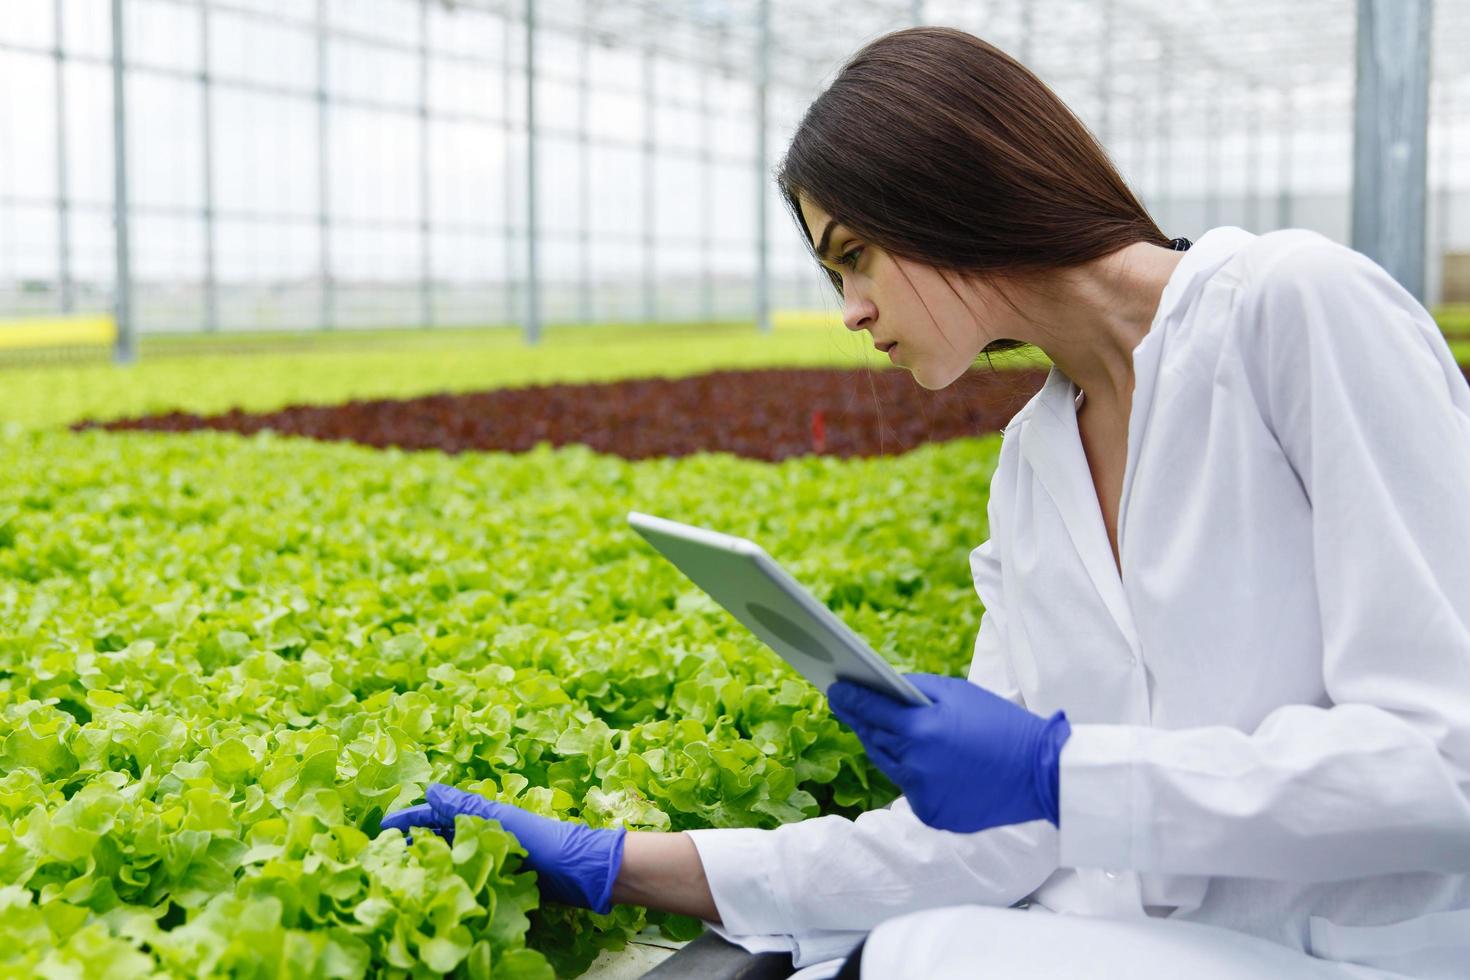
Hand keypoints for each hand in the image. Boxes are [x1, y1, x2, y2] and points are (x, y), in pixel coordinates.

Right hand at [379, 783, 626, 914]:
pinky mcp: (499, 883)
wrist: (580, 871)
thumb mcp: (501, 821)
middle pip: (437, 838)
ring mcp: (489, 860)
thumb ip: (466, 808)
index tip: (380, 830)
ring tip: (400, 880)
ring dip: (427, 866)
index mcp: (479, 816)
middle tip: (381, 861)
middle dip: (410, 845)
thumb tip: (429, 790)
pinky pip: (466, 883)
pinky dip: (449, 885)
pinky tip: (436, 896)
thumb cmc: (543, 841)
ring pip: (449, 860)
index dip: (407, 820)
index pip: (433, 815)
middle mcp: (481, 836)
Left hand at [827, 673, 1070, 832]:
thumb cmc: (1001, 725)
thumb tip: (883, 687)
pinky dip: (911, 772)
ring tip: (872, 727)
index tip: (833, 689)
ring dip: (882, 746)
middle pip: (875, 739)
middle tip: (844, 705)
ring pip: (889, 765)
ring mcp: (923, 793)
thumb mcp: (960, 693)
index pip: (871, 710)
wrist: (1042, 773)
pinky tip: (913, 757)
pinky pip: (910, 788)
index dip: (849, 699)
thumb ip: (917, 689)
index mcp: (923, 729)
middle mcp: (917, 764)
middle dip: (860, 720)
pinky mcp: (932, 813)